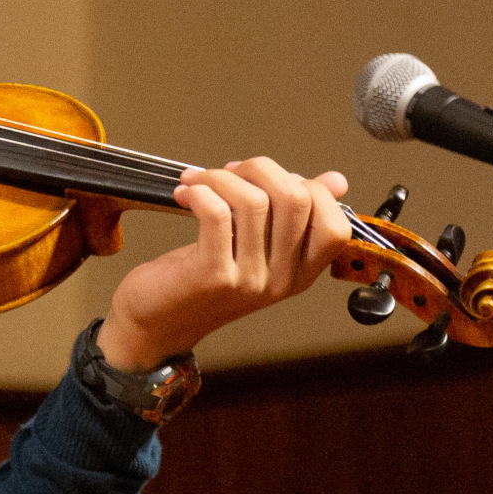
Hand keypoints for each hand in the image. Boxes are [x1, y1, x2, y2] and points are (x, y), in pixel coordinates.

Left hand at [98, 159, 350, 368]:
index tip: (266, 181)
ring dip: (220, 177)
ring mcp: (250, 280)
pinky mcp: (214, 275)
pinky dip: (200, 191)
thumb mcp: (255, 245)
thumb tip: (336, 182)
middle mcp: (281, 281)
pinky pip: (218, 213)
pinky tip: (185, 194)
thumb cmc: (202, 279)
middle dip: (259, 169)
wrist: (156, 323)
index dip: (306, 187)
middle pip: (297, 200)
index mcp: (300, 273)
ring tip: (198, 182)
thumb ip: (292, 214)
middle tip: (229, 172)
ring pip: (254, 201)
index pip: (335, 225)